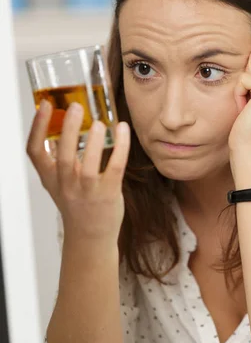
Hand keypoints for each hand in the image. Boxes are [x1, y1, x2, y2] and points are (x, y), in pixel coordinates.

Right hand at [27, 100, 130, 241]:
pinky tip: (123, 130)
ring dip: (95, 142)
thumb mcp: (59, 183)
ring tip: (100, 123)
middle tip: (76, 107)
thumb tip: (61, 126)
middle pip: (63, 156)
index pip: (34, 151)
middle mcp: (66, 185)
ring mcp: (88, 191)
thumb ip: (58, 158)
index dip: (37, 127)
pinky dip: (121, 147)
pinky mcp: (108, 193)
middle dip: (69, 130)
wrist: (90, 237)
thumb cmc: (77, 204)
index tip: (45, 106)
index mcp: (50, 178)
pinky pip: (115, 168)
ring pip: (89, 165)